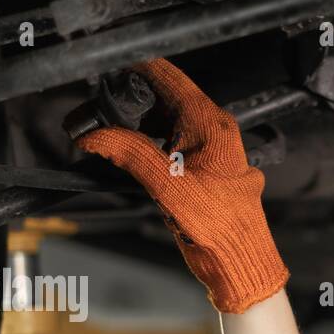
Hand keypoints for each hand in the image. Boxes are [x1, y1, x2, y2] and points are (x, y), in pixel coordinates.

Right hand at [73, 58, 288, 312]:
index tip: (102, 74)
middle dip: (128, 102)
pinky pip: (167, 145)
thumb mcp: (169, 187)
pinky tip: (124, 155)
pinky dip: (144, 146)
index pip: (168, 77)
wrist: (240, 264)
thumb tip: (93, 135)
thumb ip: (130, 154)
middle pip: (162, 98)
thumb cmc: (221, 228)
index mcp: (212, 124)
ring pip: (162, 122)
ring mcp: (207, 149)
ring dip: (133, 127)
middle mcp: (213, 130)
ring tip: (103, 135)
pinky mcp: (200, 169)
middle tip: (95, 113)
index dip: (134, 69)